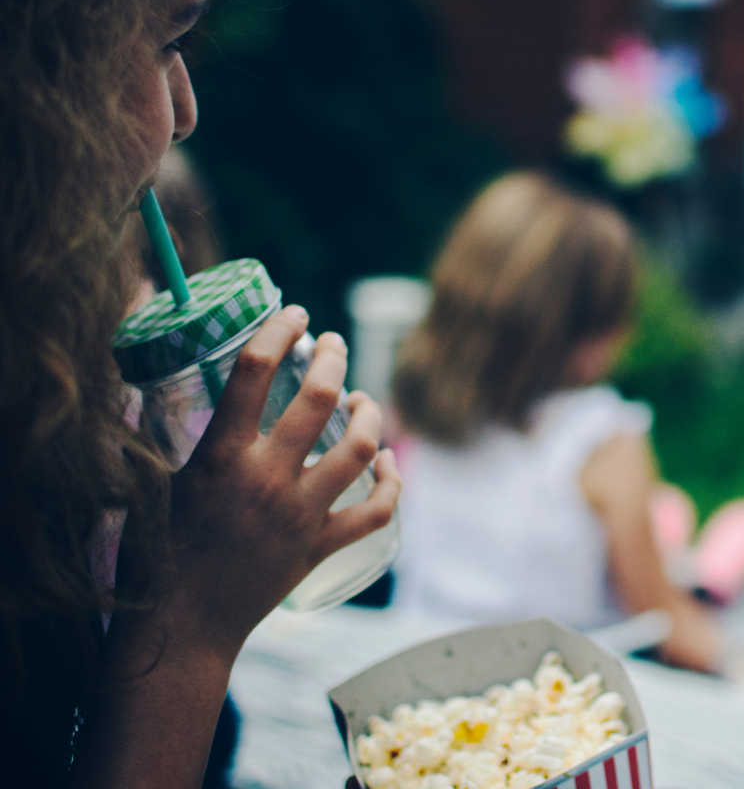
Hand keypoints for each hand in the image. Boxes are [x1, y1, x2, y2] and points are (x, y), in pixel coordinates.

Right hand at [164, 304, 400, 660]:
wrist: (179, 628)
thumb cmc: (156, 554)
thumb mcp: (156, 482)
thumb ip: (175, 434)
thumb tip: (180, 385)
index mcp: (220, 456)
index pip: (255, 370)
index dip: (279, 330)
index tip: (295, 313)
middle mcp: (266, 478)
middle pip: (320, 397)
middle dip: (334, 357)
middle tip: (334, 344)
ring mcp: (299, 514)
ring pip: (358, 447)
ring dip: (369, 413)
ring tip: (362, 399)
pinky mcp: (320, 547)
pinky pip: (374, 511)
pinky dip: (390, 482)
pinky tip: (387, 461)